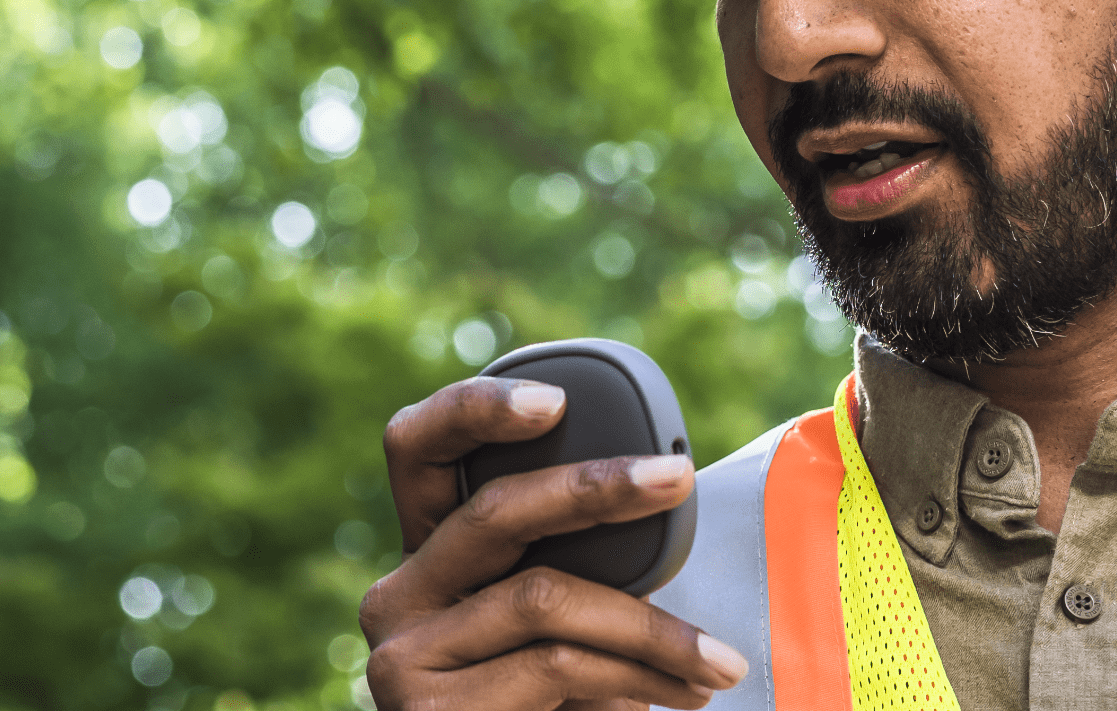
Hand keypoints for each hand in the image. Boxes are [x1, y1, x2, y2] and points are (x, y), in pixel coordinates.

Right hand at [361, 377, 747, 710]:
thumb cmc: (553, 709)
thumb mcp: (560, 626)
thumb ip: (574, 564)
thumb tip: (664, 496)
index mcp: (429, 555)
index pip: (417, 449)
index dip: (474, 409)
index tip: (555, 400)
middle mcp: (397, 594)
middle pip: (493, 511)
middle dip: (596, 487)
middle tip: (677, 478)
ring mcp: (401, 653)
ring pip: (543, 597)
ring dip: (651, 628)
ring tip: (719, 660)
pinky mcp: (423, 706)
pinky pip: (555, 662)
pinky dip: (635, 676)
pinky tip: (682, 693)